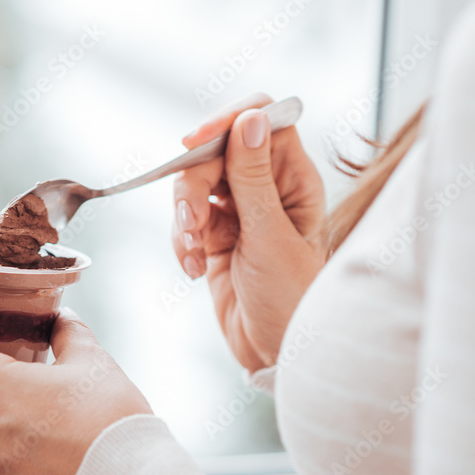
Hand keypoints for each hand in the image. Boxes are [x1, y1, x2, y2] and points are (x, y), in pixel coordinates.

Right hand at [171, 93, 325, 372]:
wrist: (276, 354)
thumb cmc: (292, 300)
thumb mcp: (270, 237)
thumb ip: (253, 178)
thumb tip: (249, 120)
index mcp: (295, 178)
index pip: (262, 120)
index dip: (227, 121)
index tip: (194, 142)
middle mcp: (267, 188)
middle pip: (215, 153)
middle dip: (193, 186)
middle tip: (190, 223)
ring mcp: (239, 212)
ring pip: (193, 187)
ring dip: (182, 218)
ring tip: (192, 253)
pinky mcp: (215, 236)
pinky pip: (184, 220)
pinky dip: (180, 241)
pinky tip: (192, 268)